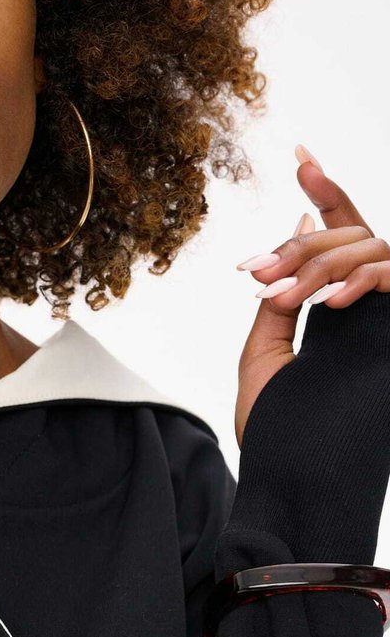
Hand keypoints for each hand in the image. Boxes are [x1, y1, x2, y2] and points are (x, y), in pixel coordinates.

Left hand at [233, 148, 389, 448]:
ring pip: (375, 250)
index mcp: (337, 312)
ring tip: (284, 296)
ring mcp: (386, 322)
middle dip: (303, 243)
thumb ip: (279, 295)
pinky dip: (362, 277)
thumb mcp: (264, 352)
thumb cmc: (275, 431)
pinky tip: (325, 301)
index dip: (328, 191)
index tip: (299, 154)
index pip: (342, 239)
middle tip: (259, 275)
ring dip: (324, 261)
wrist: (292, 483)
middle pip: (354, 237)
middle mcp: (368, 311)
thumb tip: (295, 226)